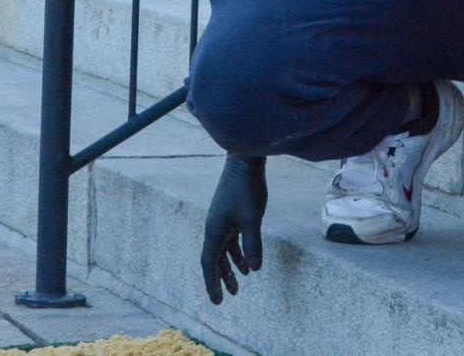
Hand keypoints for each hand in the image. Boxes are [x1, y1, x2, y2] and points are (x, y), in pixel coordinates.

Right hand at [200, 154, 265, 304]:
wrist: (244, 163)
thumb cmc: (246, 190)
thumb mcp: (252, 219)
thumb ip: (252, 244)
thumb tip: (254, 269)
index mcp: (214, 230)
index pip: (209, 262)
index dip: (212, 282)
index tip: (217, 301)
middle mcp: (214, 227)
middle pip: (214, 259)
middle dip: (219, 279)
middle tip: (224, 299)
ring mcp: (222, 221)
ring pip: (223, 251)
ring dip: (229, 269)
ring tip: (239, 286)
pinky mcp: (231, 215)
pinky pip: (231, 241)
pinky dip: (238, 254)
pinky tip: (248, 265)